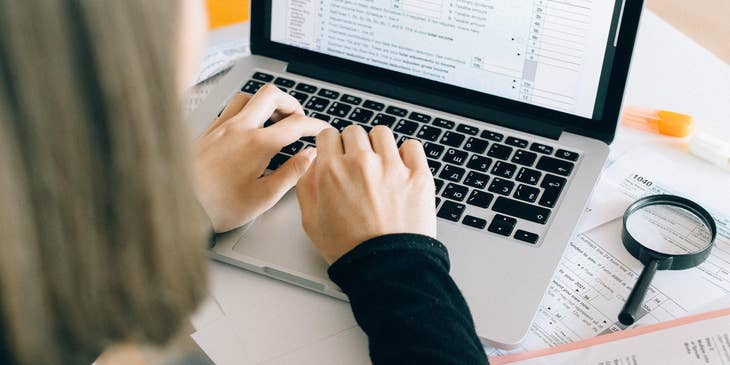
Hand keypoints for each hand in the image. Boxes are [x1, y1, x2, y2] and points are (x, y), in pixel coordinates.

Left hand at [194, 85, 329, 231]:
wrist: (178, 204)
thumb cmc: (218, 207)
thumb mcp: (264, 197)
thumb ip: (291, 173)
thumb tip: (310, 156)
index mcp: (257, 144)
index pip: (295, 124)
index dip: (315, 124)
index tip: (322, 128)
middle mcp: (238, 128)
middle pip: (271, 94)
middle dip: (291, 103)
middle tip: (298, 118)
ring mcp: (220, 126)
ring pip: (248, 97)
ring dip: (265, 103)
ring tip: (273, 119)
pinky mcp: (207, 131)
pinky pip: (229, 108)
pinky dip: (245, 111)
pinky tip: (247, 127)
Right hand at [296, 125, 436, 263]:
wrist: (387, 270)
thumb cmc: (350, 251)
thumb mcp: (311, 222)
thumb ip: (306, 185)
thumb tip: (312, 163)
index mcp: (332, 172)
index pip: (328, 135)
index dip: (331, 147)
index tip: (336, 155)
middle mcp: (362, 163)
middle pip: (354, 132)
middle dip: (352, 146)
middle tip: (357, 166)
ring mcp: (393, 167)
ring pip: (382, 134)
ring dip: (378, 146)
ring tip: (380, 166)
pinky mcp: (419, 175)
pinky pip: (412, 146)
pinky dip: (407, 154)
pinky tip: (402, 168)